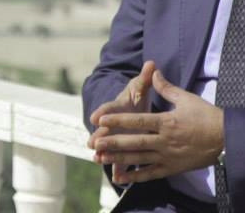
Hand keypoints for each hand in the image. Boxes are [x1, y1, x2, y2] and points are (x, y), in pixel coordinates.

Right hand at [88, 60, 155, 182]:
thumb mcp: (140, 86)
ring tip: (99, 160)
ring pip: (110, 147)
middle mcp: (114, 123)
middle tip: (93, 142)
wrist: (131, 109)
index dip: (102, 111)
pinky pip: (121, 161)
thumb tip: (151, 64)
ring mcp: (117, 137)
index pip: (109, 108)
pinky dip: (120, 169)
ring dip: (105, 154)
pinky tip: (119, 179)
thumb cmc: (135, 97)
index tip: (95, 116)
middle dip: (99, 136)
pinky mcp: (123, 149)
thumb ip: (146, 78)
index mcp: (118, 106)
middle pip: (105, 130)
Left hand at [91, 69, 223, 183]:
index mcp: (167, 121)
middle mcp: (165, 141)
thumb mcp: (186, 98)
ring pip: (139, 159)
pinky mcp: (172, 168)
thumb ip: (166, 88)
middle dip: (113, 142)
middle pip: (135, 142)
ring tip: (102, 158)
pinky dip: (136, 177)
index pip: (138, 120)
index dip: (119, 119)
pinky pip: (151, 174)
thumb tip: (153, 72)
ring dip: (120, 159)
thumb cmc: (206, 115)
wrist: (226, 138)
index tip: (102, 119)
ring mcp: (168, 156)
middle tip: (96, 142)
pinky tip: (121, 178)